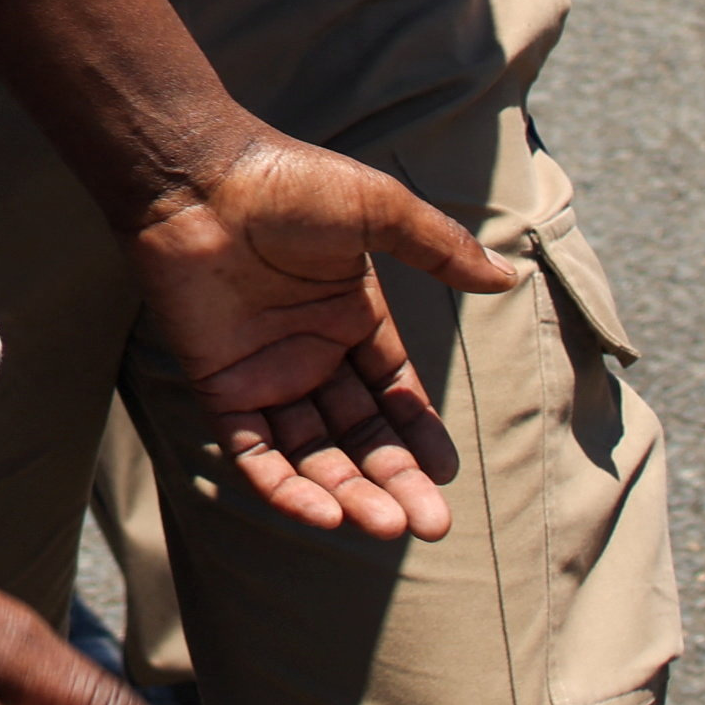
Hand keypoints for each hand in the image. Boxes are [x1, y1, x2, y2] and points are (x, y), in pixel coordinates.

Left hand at [117, 131, 517, 539]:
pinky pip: (254, 452)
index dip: (419, 435)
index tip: (447, 474)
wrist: (197, 178)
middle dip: (395, 481)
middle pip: (360, 435)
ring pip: (313, 452)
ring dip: (347, 493)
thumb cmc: (287, 182)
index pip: (394, 394)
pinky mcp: (219, 386)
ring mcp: (264, 373)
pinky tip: (324, 515)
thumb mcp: (379, 211)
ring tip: (384, 526)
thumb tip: (507, 276)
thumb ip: (438, 248)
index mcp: (352, 317)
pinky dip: (285, 487)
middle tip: (431, 526)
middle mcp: (311, 353)